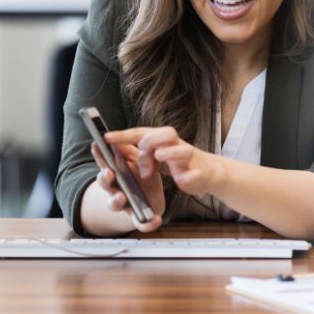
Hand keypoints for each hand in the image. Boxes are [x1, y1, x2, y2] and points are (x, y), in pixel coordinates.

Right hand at [90, 142, 164, 232]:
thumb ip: (127, 151)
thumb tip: (118, 137)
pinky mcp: (137, 217)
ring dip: (116, 201)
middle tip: (109, 173)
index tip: (96, 145)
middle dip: (104, 178)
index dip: (99, 155)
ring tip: (122, 197)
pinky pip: (140, 223)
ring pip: (114, 204)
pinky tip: (156, 219)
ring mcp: (124, 203)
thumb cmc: (141, 174)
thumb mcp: (136, 160)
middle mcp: (115, 189)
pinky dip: (147, 224)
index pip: (104, 163)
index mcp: (115, 173)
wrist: (151, 196)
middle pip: (105, 184)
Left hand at [105, 127, 223, 195]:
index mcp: (162, 141)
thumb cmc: (176, 163)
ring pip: (184, 150)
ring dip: (171, 152)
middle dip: (150, 142)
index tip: (106, 137)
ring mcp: (188, 159)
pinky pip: (196, 173)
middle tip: (140, 155)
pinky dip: (190, 176)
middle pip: (166, 133)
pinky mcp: (198, 173)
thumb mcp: (155, 157)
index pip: (141, 133)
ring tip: (159, 156)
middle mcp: (176, 145)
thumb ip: (139, 154)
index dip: (124, 135)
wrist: (206, 173)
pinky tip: (183, 180)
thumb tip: (115, 151)